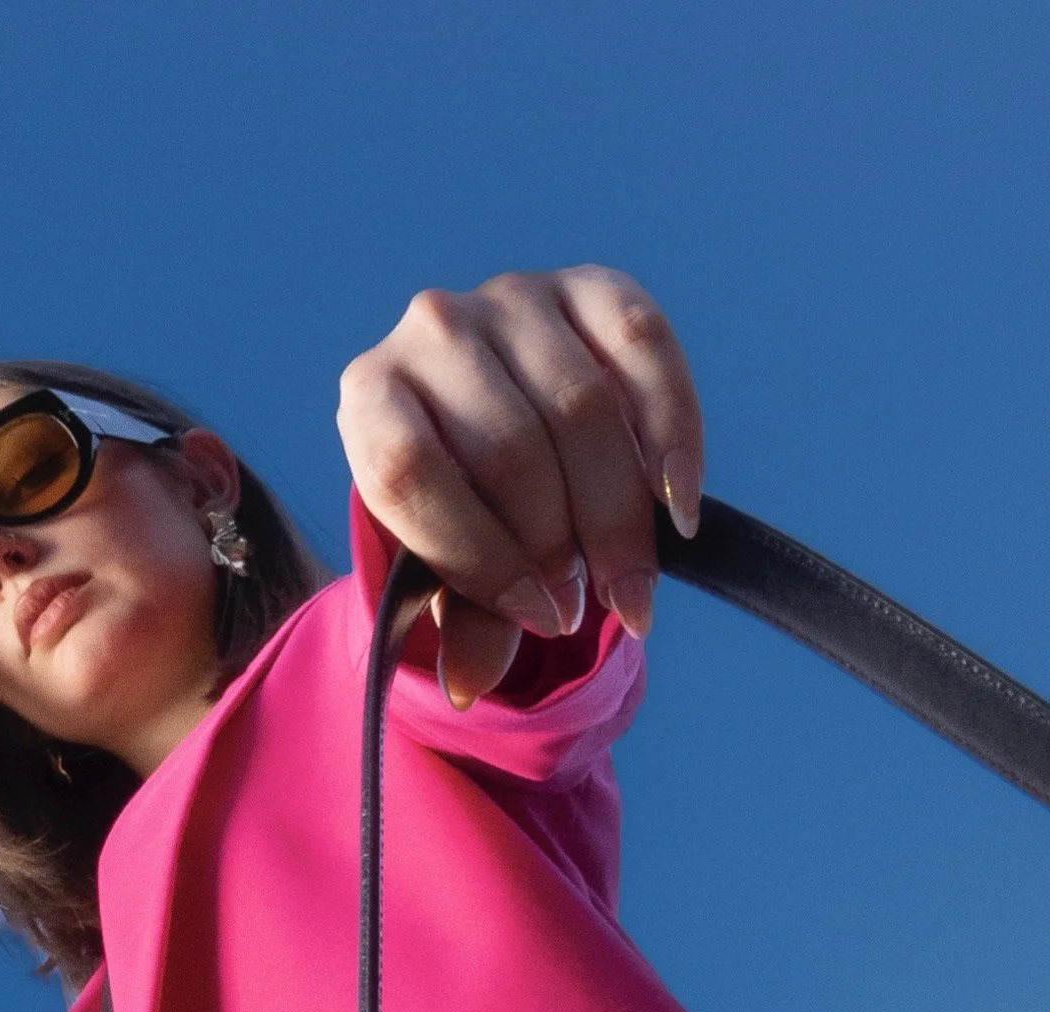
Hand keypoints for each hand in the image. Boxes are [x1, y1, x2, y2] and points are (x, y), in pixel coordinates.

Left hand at [338, 266, 704, 706]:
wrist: (492, 424)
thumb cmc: (464, 508)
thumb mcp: (448, 570)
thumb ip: (464, 621)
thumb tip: (468, 685)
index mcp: (372, 397)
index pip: (412, 474)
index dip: (479, 556)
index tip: (539, 617)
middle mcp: (433, 329)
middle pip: (510, 449)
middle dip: (560, 547)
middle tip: (591, 606)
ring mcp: (514, 298)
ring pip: (582, 408)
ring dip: (618, 513)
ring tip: (632, 581)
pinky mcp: (591, 287)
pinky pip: (645, 347)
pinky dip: (672, 431)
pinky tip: (676, 504)